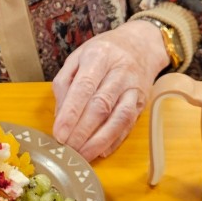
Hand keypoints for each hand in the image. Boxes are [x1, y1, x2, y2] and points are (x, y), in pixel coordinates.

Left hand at [52, 21, 168, 160]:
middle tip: (67, 150)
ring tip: (82, 155)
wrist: (140, 45)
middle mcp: (120, 72)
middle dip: (82, 132)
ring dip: (99, 141)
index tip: (59, 134)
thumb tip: (59, 116)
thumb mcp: (78, 57)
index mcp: (99, 56)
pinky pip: (129, 125)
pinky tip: (100, 152)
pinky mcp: (143, 102)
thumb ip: (64, 83)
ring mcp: (134, 88)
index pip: (84, 88)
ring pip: (118, 119)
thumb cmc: (103, 52)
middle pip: (101, 106)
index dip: (71, 113)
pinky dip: (114, 141)